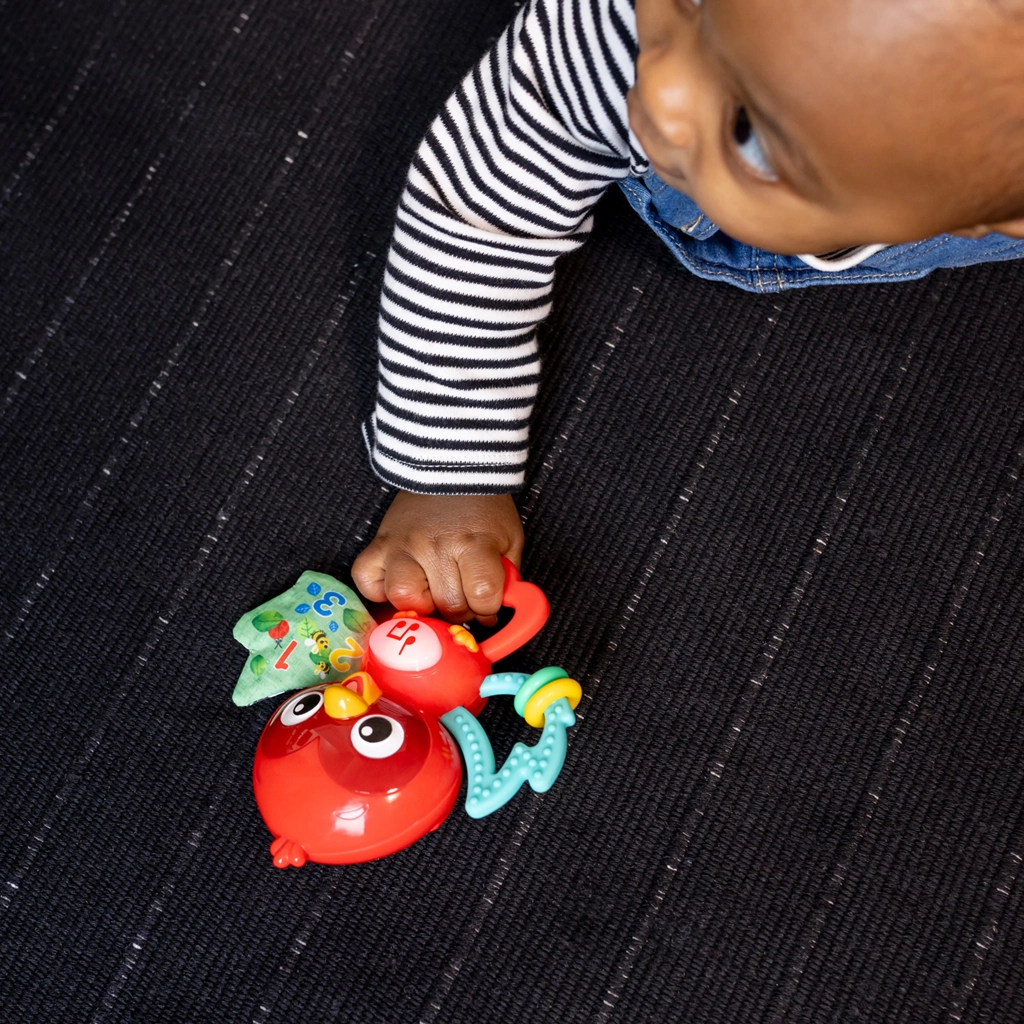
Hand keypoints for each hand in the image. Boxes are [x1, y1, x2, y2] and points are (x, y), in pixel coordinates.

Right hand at [352, 492, 523, 625]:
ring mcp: (404, 545)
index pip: (482, 596)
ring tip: (431, 591)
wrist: (452, 471)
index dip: (488, 609)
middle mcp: (437, 546)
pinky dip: (378, 590)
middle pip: (446, 604)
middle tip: (462, 596)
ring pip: (402, 597)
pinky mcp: (380, 542)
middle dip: (459, 610)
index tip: (487, 605)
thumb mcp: (509, 540)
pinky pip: (366, 579)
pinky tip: (402, 581)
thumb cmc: (483, 509)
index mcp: (475, 544)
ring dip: (419, 604)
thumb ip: (507, 578)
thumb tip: (495, 613)